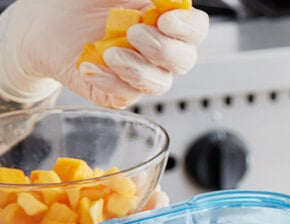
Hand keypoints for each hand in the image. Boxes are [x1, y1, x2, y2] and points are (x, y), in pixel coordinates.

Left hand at [0, 0, 208, 108]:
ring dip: (137, 69)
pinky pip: (128, 97)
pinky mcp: (119, 94)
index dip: (188, 28)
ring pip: (160, 83)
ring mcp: (140, 74)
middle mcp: (156, 51)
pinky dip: (110, 81)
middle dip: (162, 50)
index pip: (195, 30)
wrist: (42, 24)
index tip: (165, 20)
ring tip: (109, 53)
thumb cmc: (78, 2)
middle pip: (184, 61)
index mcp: (163, 21)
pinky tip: (91, 66)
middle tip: (134, 33)